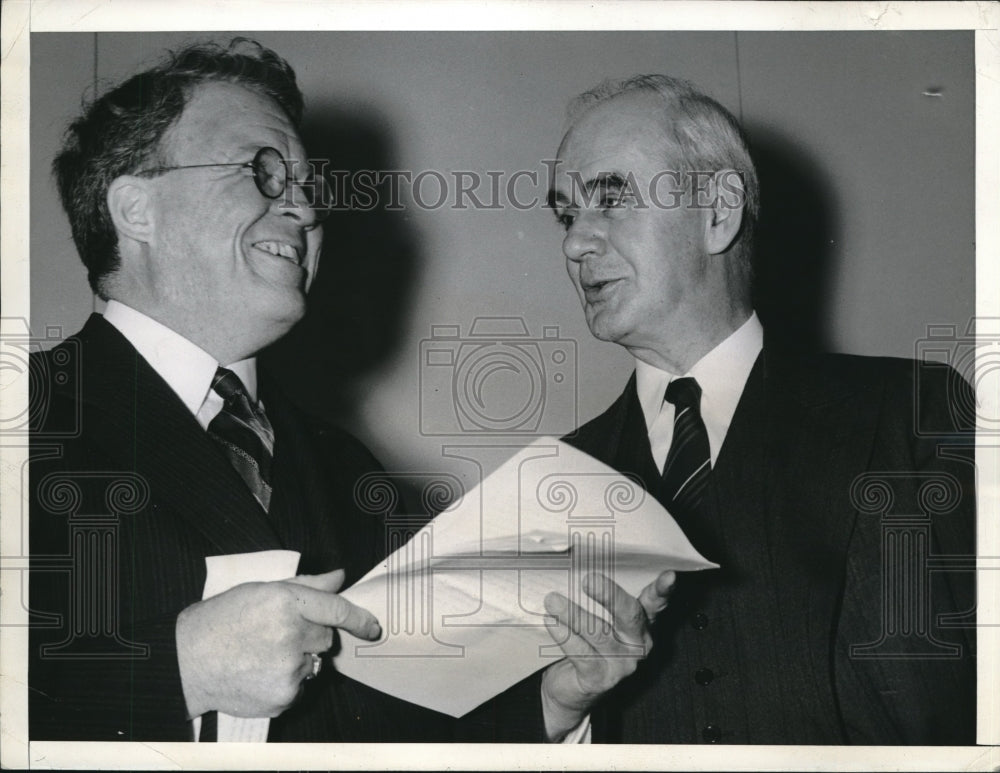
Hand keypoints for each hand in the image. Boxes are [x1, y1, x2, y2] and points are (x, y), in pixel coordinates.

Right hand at [175, 568, 380, 718]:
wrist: (187, 661)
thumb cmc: (222, 620)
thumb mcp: (261, 590)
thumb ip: (306, 585)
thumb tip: (339, 577)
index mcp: (286, 602)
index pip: (336, 610)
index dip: (359, 619)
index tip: (373, 627)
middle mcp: (290, 634)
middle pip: (326, 638)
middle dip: (311, 636)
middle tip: (279, 634)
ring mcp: (287, 668)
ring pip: (314, 663)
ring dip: (298, 660)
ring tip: (263, 654)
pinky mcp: (283, 695)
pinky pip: (300, 687)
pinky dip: (286, 682)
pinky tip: (259, 672)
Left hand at [540, 569, 674, 740]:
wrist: (570, 688)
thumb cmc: (586, 644)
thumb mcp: (598, 619)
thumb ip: (598, 598)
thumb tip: (577, 565)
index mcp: (642, 623)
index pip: (655, 602)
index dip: (663, 589)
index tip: (670, 576)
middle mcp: (638, 642)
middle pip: (629, 615)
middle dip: (609, 595)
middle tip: (588, 580)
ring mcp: (622, 663)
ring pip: (599, 633)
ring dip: (573, 614)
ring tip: (553, 600)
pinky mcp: (601, 678)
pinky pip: (581, 652)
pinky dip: (565, 636)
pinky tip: (553, 623)